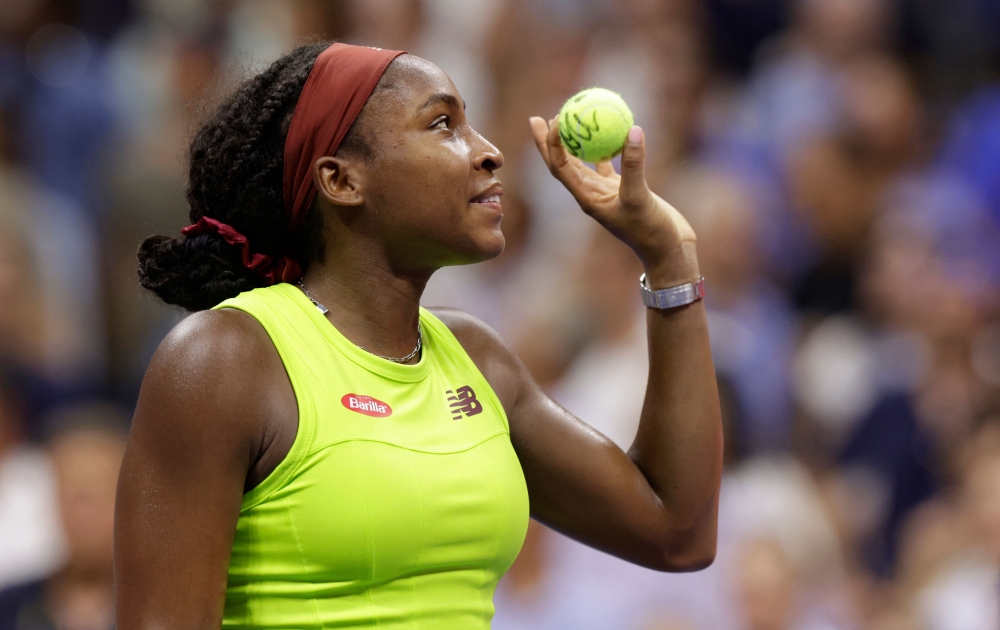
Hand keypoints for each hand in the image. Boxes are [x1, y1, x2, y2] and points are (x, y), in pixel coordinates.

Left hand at [529, 117, 698, 282]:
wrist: (667, 249)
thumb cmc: (650, 231)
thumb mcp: (640, 198)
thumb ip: (635, 165)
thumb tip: (633, 129)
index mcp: (587, 199)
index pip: (560, 167)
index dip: (551, 144)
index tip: (551, 120)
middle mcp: (591, 194)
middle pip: (562, 163)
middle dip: (548, 141)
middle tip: (538, 117)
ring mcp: (605, 191)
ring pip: (583, 161)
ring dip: (572, 141)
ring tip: (566, 118)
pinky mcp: (622, 189)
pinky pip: (608, 163)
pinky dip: (606, 146)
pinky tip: (606, 129)